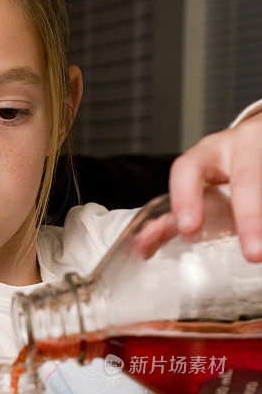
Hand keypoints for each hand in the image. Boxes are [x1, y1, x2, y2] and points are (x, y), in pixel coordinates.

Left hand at [169, 110, 261, 261]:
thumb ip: (173, 217)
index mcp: (208, 154)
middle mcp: (240, 148)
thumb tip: (142, 245)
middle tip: (254, 253)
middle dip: (249, 216)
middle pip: (246, 177)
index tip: (189, 229)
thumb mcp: (196, 183)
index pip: (189, 168)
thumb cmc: (223, 167)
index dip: (186, 198)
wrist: (259, 140)